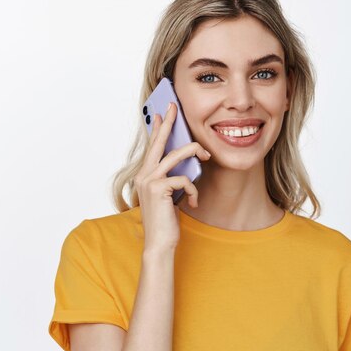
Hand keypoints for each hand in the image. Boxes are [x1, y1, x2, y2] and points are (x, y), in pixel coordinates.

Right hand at [133, 102, 210, 252]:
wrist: (159, 244)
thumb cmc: (166, 221)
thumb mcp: (170, 195)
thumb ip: (172, 178)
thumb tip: (188, 162)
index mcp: (145, 175)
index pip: (152, 147)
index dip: (157, 129)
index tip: (162, 113)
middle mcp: (143, 175)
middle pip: (158, 143)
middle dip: (168, 124)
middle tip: (174, 107)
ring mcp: (148, 181)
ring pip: (174, 156)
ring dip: (194, 153)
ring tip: (207, 155)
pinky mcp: (157, 189)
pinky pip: (184, 179)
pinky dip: (193, 190)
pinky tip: (194, 203)